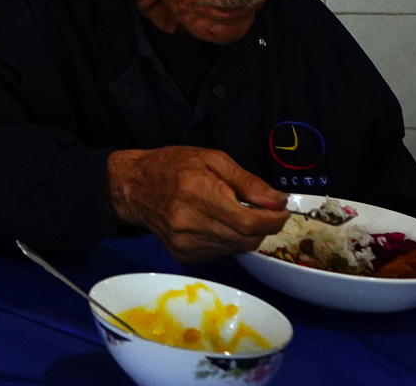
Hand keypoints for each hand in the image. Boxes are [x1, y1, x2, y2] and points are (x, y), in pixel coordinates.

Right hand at [107, 147, 288, 262]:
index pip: (249, 221)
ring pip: (237, 248)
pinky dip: (228, 240)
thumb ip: (247, 181)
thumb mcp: (211, 159)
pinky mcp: (184, 255)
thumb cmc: (172, 166)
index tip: (282, 210)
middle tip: (261, 209)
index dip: (273, 219)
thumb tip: (278, 201)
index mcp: (197, 192)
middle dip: (262, 226)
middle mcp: (189, 222)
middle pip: (247, 238)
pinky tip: (215, 223)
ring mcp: (186, 243)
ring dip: (246, 233)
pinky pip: (222, 253)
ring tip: (233, 212)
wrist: (133, 187)